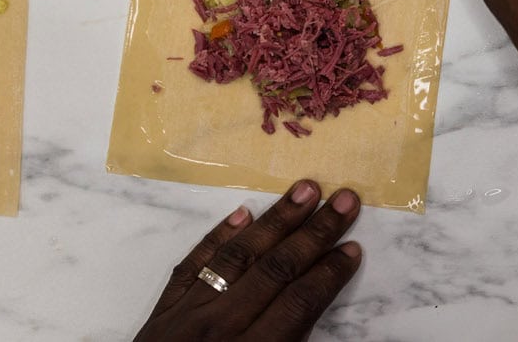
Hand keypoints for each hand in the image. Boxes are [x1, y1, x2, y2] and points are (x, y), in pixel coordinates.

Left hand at [136, 181, 360, 341]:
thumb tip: (313, 310)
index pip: (298, 304)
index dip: (329, 275)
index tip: (354, 249)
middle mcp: (219, 328)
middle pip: (276, 270)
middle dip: (315, 233)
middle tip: (346, 199)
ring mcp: (187, 314)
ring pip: (238, 256)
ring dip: (275, 220)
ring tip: (305, 189)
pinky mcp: (163, 309)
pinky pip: (194, 263)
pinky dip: (218, 237)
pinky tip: (242, 213)